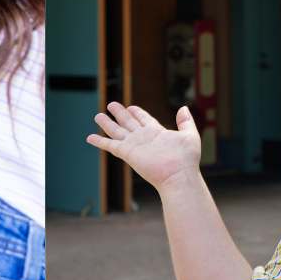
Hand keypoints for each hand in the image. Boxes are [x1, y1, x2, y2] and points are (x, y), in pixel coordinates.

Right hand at [88, 102, 206, 193]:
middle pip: (128, 122)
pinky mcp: (126, 152)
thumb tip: (183, 108)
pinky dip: (99, 141)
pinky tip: (90, 137)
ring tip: (98, 115)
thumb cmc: (186, 159)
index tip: (131, 106)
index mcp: (157, 132)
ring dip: (107, 123)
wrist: (178, 175)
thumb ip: (186, 122)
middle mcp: (143, 137)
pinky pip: (109, 145)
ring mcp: (134, 145)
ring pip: (117, 131)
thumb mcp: (190, 135)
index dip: (137, 112)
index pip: (144, 119)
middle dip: (119, 113)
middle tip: (111, 104)